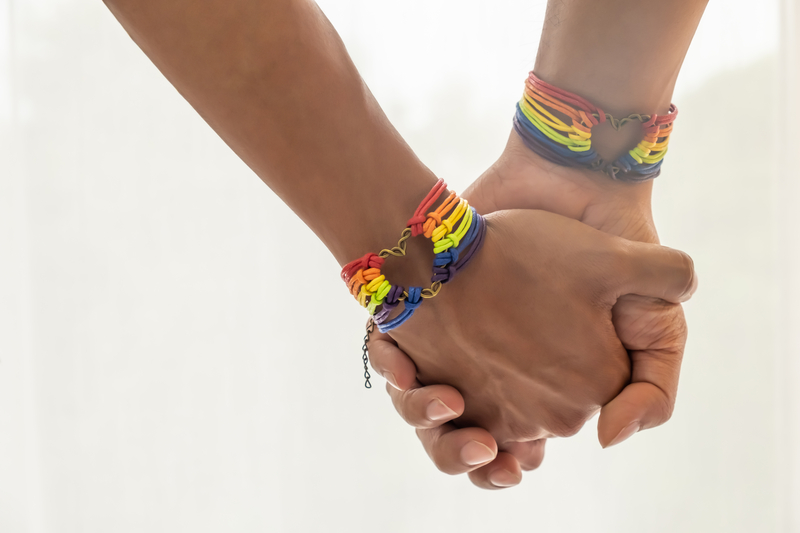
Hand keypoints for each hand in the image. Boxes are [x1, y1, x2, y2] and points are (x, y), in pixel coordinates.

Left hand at [370, 132, 695, 488]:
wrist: (564, 181)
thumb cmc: (609, 253)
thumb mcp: (657, 322)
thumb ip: (656, 387)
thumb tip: (607, 439)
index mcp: (547, 387)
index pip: (515, 448)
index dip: (503, 461)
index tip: (505, 457)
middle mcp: (500, 370)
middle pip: (459, 436)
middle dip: (456, 448)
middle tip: (471, 440)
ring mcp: (460, 341)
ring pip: (421, 408)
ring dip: (422, 414)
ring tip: (444, 400)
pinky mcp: (430, 307)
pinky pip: (393, 356)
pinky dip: (393, 364)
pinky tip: (403, 358)